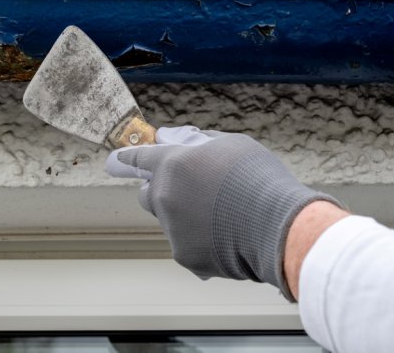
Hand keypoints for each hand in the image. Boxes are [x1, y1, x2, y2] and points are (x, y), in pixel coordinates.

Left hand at [106, 126, 340, 300]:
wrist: (281, 228)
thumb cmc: (260, 180)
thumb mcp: (232, 145)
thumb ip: (196, 143)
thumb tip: (173, 139)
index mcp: (173, 163)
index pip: (139, 158)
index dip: (125, 159)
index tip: (112, 162)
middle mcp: (164, 195)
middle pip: (147, 194)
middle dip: (160, 192)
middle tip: (189, 194)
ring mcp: (171, 227)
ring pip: (170, 220)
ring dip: (186, 217)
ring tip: (224, 217)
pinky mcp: (183, 254)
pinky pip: (186, 243)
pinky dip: (201, 241)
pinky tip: (227, 237)